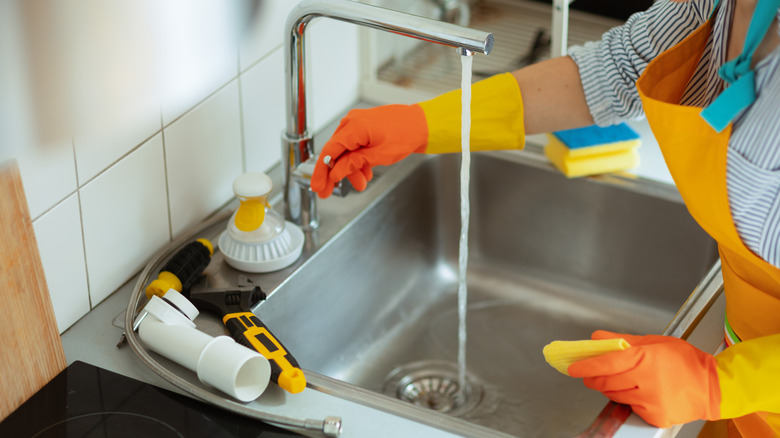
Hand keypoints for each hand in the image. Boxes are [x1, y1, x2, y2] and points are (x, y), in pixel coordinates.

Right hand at [310, 104, 427, 197]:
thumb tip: (336, 172)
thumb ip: (354, 164)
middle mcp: (352, 122)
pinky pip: (353, 145)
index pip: (329, 152)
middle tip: (329, 192)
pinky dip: (357, 160)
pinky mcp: (364, 127)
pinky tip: (365, 172)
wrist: (422, 124)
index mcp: (354, 127)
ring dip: (350, 169)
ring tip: (361, 183)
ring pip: (345, 151)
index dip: (321, 172)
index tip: (318, 187)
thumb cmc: (406, 135)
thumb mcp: (378, 156)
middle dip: (335, 174)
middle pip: (335, 152)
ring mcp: (357, 123)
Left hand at [567, 330, 720, 427]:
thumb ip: (622, 340)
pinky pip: (631, 407)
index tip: (572, 367)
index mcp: (645, 359)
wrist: (714, 387)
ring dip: (611, 388)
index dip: (586, 366)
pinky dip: (630, 400)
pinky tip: (642, 392)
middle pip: (605, 382)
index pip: (606, 363)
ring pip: (615, 395)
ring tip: (624, 380)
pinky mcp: (655, 416)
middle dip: (593, 378)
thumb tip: (597, 338)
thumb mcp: (654, 342)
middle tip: (590, 374)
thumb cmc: (686, 361)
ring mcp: (651, 401)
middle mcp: (646, 381)